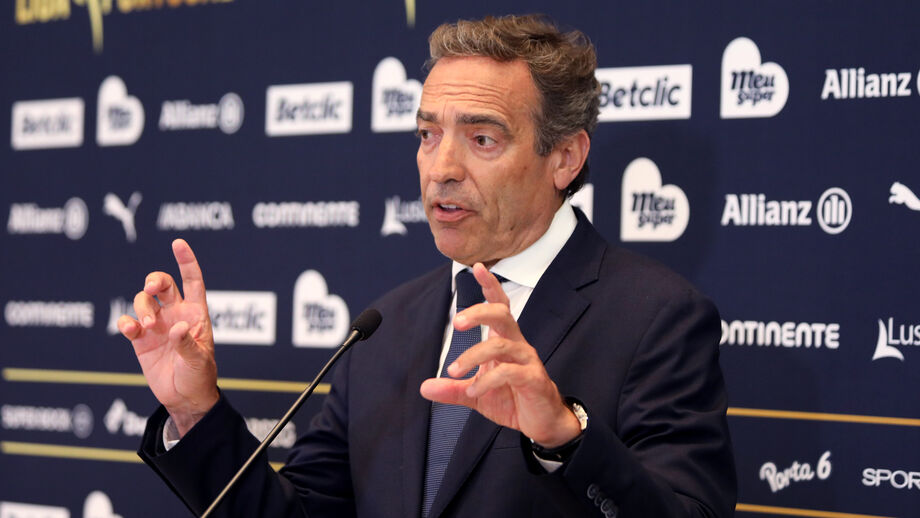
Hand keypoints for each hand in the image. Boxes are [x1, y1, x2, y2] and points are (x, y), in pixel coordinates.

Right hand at [117, 239, 218, 436]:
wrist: (184, 397)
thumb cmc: (199, 376)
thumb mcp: (199, 361)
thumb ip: (187, 344)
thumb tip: (177, 328)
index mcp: (196, 313)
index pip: (192, 281)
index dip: (186, 261)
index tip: (178, 243)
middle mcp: (175, 314)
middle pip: (163, 284)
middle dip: (155, 280)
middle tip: (152, 288)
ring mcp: (157, 325)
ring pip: (143, 300)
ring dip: (142, 306)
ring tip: (148, 326)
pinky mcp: (140, 339)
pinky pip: (128, 321)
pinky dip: (126, 321)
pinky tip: (131, 329)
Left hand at [419, 263, 581, 447]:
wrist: (540, 423)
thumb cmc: (512, 399)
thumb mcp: (476, 394)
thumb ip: (452, 388)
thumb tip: (424, 387)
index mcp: (504, 341)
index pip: (499, 307)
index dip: (490, 286)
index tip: (477, 267)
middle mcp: (517, 345)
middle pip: (503, 315)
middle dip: (479, 313)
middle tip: (457, 323)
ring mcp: (528, 361)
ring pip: (502, 345)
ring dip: (473, 356)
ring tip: (454, 371)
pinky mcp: (534, 379)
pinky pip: (509, 372)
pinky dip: (487, 380)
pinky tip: (475, 389)